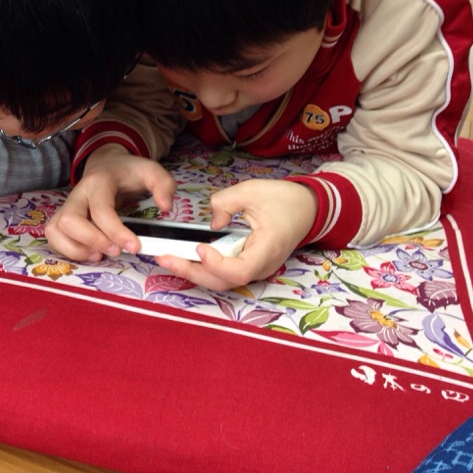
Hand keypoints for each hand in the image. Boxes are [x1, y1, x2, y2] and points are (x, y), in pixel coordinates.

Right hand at [45, 144, 175, 259]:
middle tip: (115, 251)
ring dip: (76, 249)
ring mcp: (67, 206)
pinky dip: (68, 250)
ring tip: (100, 256)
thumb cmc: (129, 172)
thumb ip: (164, 185)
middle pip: (69, 221)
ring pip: (56, 230)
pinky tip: (91, 254)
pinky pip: (54, 237)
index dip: (116, 231)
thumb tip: (166, 207)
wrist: (107, 165)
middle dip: (92, 241)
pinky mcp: (62, 217)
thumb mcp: (152, 171)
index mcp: (99, 182)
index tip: (135, 246)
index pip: (101, 210)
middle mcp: (77, 194)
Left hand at [155, 180, 317, 290]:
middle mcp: (263, 266)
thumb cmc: (284, 200)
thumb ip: (226, 202)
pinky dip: (203, 268)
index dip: (216, 264)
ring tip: (167, 259)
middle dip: (191, 272)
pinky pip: (225, 273)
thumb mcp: (252, 190)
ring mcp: (257, 269)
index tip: (200, 246)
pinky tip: (184, 258)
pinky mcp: (250, 266)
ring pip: (223, 281)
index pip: (240, 270)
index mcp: (268, 248)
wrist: (307, 208)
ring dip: (194, 272)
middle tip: (164, 258)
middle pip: (224, 281)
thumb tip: (212, 222)